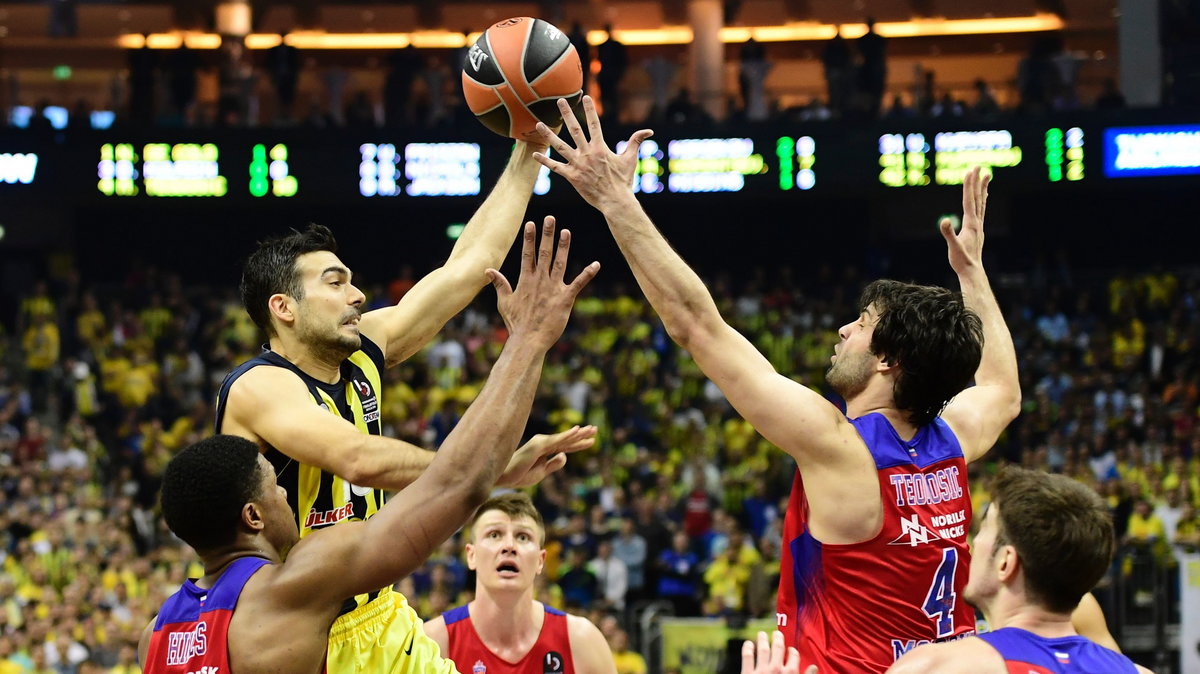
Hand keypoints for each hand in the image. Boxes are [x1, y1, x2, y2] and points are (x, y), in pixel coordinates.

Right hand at [488, 216, 598, 349]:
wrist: (528, 340)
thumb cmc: (516, 323)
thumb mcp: (504, 302)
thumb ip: (500, 284)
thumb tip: (488, 270)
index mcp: (526, 280)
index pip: (528, 254)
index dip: (530, 238)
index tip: (531, 223)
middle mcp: (540, 281)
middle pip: (544, 253)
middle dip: (547, 234)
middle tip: (550, 218)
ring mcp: (553, 289)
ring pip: (560, 263)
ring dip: (564, 246)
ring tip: (566, 231)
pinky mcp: (565, 299)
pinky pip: (579, 283)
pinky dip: (588, 273)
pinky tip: (596, 264)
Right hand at [498, 425, 597, 486]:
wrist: (503, 477)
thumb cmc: (519, 475)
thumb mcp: (541, 472)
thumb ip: (553, 464)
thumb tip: (565, 456)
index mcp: (545, 451)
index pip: (566, 446)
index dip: (579, 444)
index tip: (592, 441)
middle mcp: (543, 444)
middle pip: (567, 439)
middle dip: (582, 435)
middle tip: (596, 429)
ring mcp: (540, 443)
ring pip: (564, 439)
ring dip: (579, 434)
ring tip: (592, 429)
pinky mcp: (538, 446)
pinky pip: (556, 441)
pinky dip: (567, 435)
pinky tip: (578, 431)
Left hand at [530, 95, 653, 209]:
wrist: (615, 201)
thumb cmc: (623, 181)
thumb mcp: (630, 159)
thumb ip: (636, 141)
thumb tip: (649, 131)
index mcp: (600, 147)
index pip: (594, 124)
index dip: (589, 110)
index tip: (585, 97)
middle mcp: (587, 153)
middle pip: (575, 129)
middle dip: (567, 114)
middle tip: (560, 101)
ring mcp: (578, 164)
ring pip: (560, 146)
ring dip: (549, 134)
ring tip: (538, 124)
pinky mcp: (571, 176)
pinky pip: (555, 167)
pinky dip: (544, 161)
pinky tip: (534, 154)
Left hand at [741, 631, 809, 673]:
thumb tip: (814, 667)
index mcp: (790, 673)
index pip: (794, 656)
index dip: (792, 651)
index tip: (790, 649)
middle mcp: (776, 669)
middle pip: (777, 648)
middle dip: (777, 638)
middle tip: (776, 633)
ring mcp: (762, 671)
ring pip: (763, 649)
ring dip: (762, 639)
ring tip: (762, 634)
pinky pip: (747, 657)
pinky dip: (747, 648)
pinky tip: (748, 643)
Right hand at [940, 165, 989, 275]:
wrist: (972, 272)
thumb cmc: (962, 261)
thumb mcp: (953, 247)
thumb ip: (949, 234)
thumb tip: (944, 221)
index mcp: (971, 224)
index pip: (969, 200)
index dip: (969, 186)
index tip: (969, 172)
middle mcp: (977, 222)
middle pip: (977, 198)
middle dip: (977, 182)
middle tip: (979, 167)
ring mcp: (978, 226)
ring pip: (981, 203)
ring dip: (983, 188)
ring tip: (986, 176)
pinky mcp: (977, 230)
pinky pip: (981, 211)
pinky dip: (982, 201)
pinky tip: (984, 197)